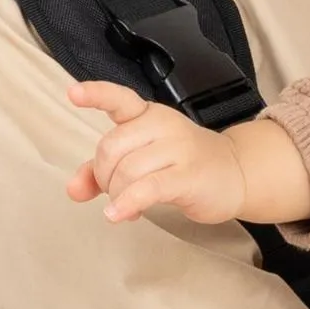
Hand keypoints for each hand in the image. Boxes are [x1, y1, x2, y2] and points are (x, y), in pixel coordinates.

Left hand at [66, 81, 246, 223]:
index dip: (96, 94)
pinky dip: (127, 204)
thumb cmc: (185, 164)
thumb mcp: (141, 159)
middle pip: (111, 148)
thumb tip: (74, 189)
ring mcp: (179, 148)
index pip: (120, 98)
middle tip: (115, 191)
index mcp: (148, 115)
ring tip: (126, 206)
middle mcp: (163, 125)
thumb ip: (102, 171)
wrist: (236, 174)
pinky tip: (120, 215)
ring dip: (118, 195)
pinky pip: (147, 188)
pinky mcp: (189, 175)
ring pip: (127, 171)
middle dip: (104, 176)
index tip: (73, 93)